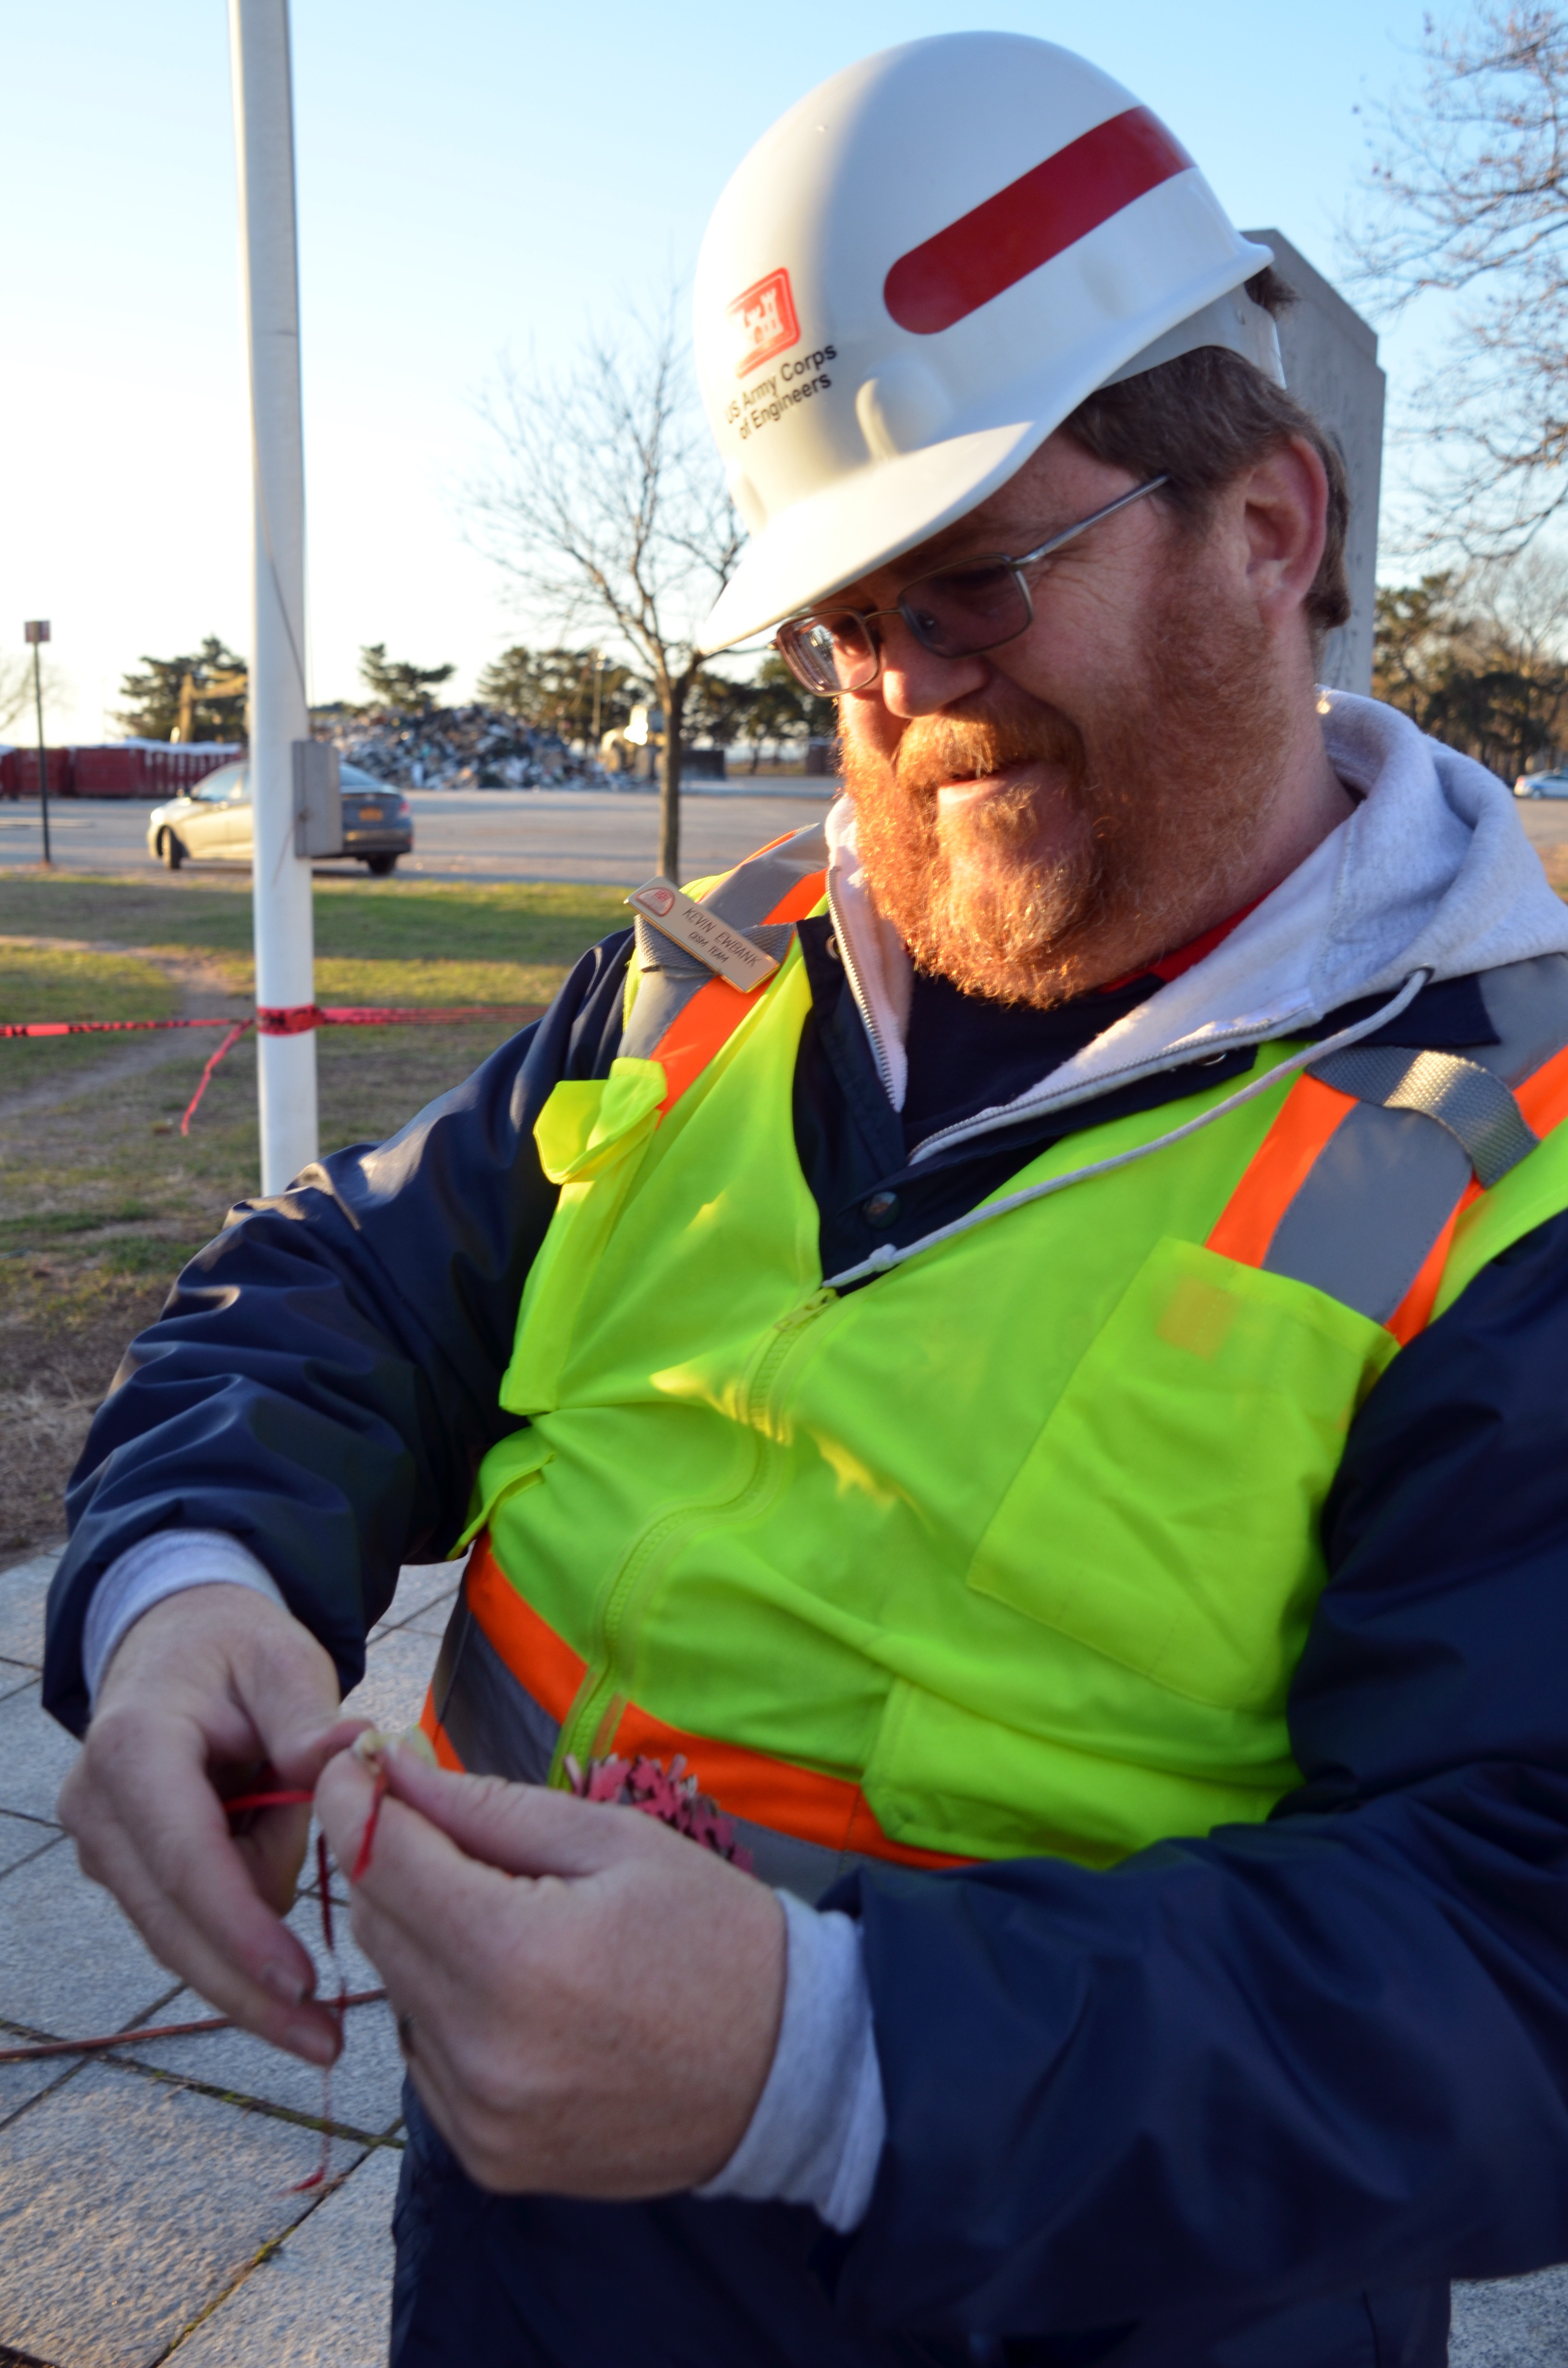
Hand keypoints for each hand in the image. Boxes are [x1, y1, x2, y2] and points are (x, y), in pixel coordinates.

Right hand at [57, 1584, 365, 2060]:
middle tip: (325, 2042)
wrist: (178, 1644)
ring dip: (252, 1937)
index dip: (241, 1929)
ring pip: (181, 1934)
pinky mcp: (124, 1870)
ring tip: (304, 1875)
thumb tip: (349, 1754)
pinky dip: (241, 1919)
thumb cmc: (238, 1651)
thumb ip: (308, 1714)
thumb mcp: (283, 1659)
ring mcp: (105, 1846)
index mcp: (134, 1749)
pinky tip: (277, 1880)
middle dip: (247, 1987)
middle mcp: (100, 1808)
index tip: (300, 1984)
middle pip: (174, 1925)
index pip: (187, 1861)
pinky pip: (187, 1919)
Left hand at [314, 1744, 785, 2195]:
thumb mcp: (613, 1839)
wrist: (787, 2071)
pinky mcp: (487, 2159)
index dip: (356, 1801)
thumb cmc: (710, 1934)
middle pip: (378, 1925)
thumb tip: (393, 1769)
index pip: (382, 1862)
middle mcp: (483, 2048)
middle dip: (394, 1862)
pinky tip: (515, 1992)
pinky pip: (426, 2060)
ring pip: (396, 1993)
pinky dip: (449, 2012)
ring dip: (424, 1939)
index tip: (356, 1764)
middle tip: (446, 1827)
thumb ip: (489, 1807)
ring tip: (505, 1916)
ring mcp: (481, 2116)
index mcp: (519, 1954)